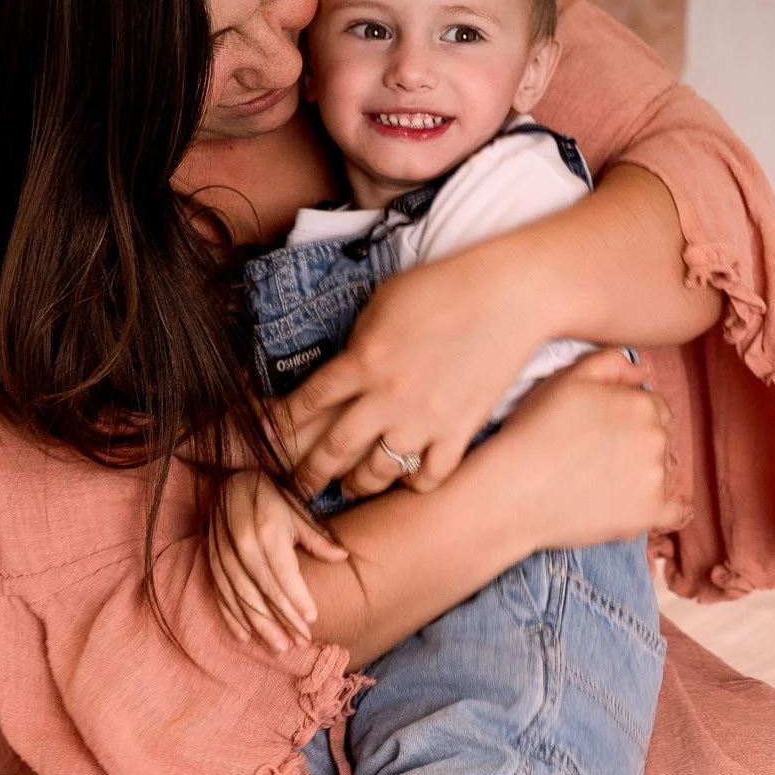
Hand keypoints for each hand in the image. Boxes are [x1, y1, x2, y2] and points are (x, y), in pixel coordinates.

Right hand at [208, 468, 348, 654]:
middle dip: (284, 620)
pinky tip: (245, 636)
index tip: (312, 620)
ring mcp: (224, 555)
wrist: (232, 481)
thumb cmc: (272, 497)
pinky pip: (221, 594)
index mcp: (266, 530)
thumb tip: (342, 558)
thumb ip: (317, 537)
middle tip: (301, 642)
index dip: (297, 598)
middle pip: (264, 591)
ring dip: (261, 625)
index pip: (283, 572)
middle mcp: (243, 544)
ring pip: (243, 598)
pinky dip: (232, 617)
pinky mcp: (212, 562)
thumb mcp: (298, 510)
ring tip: (280, 647)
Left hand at [288, 240, 546, 496]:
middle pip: (333, 450)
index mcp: (362, 360)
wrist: (507, 296)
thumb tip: (342, 374)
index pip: (306, 403)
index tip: (267, 439)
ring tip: (351, 486)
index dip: (280, 425)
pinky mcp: (459, 431)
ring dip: (357, 484)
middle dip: (308, 473)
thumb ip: (357, 344)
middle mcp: (387, 397)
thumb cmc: (441, 288)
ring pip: (377, 472)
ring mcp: (424, 420)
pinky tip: (407, 479)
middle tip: (299, 485)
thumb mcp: (382, 303)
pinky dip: (414, 484)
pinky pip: (429, 477)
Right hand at [469, 349, 687, 551]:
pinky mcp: (649, 515)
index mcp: (641, 404)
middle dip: (637, 443)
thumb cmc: (535, 431)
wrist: (514, 490)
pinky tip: (634, 505)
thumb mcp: (567, 378)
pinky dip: (659, 508)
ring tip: (601, 481)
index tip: (603, 430)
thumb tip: (642, 372)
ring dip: (642, 474)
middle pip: (660, 438)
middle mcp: (656, 439)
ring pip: (662, 472)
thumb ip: (610, 363)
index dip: (629, 416)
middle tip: (598, 456)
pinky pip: (673, 512)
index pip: (653, 407)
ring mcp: (656, 479)